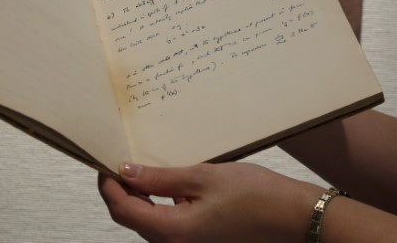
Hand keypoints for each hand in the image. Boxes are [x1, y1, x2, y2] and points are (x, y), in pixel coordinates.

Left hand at [98, 162, 321, 242]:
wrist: (291, 217)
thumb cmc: (255, 196)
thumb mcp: (202, 177)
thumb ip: (161, 177)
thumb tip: (127, 171)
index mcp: (173, 231)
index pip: (122, 209)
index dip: (108, 184)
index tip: (105, 161)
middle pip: (131, 217)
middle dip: (119, 190)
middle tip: (117, 161)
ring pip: (146, 221)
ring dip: (137, 196)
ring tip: (138, 166)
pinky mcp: (197, 239)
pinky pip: (164, 222)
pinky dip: (155, 203)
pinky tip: (163, 181)